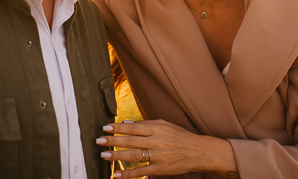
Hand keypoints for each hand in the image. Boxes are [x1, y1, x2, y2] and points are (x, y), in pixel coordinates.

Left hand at [96, 119, 236, 177]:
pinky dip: (128, 174)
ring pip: (134, 156)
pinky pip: (142, 172)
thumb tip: (126, 124)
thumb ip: (145, 124)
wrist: (199, 151)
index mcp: (156, 128)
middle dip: (113, 141)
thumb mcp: (164, 125)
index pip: (133, 127)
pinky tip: (117, 174)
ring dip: (117, 156)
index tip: (105, 127)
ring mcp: (158, 156)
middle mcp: (156, 141)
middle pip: (131, 141)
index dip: (117, 128)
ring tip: (103, 155)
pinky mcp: (161, 169)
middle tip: (98, 140)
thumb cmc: (180, 136)